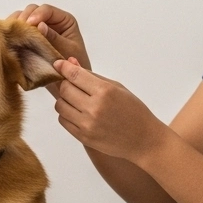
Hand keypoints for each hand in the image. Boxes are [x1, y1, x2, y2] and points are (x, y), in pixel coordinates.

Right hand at [8, 4, 90, 97]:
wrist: (68, 83)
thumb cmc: (73, 67)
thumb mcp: (66, 51)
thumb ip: (53, 38)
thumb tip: (39, 25)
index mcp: (64, 21)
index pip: (47, 10)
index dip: (37, 14)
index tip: (30, 24)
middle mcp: (49, 22)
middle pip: (31, 11)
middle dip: (23, 19)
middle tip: (18, 31)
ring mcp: (37, 29)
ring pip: (21, 19)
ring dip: (14, 26)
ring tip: (11, 36)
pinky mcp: (28, 39)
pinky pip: (16, 31)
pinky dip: (11, 34)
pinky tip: (7, 41)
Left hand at [52, 58, 167, 162]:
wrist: (143, 140)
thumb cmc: (133, 110)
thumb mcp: (117, 87)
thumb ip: (91, 76)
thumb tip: (70, 62)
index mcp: (105, 92)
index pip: (74, 75)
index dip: (63, 67)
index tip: (58, 64)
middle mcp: (94, 108)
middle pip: (64, 89)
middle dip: (66, 84)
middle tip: (74, 85)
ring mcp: (87, 124)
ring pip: (60, 105)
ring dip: (65, 100)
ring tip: (77, 100)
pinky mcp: (83, 137)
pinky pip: (63, 120)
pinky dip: (67, 114)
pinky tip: (78, 113)